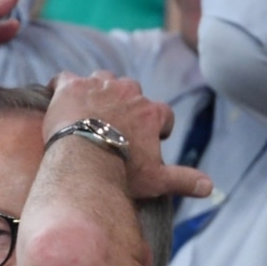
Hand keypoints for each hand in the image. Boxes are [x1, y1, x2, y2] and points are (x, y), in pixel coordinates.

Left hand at [45, 71, 211, 199]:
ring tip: (88, 108)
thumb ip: (183, 180)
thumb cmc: (122, 172)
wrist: (84, 160)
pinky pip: (65, 78)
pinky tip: (56, 96)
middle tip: (113, 124)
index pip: (163, 114)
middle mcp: (129, 93)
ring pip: (102, 78)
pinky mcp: (71, 87)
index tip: (151, 138)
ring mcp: (99, 86)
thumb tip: (210, 187)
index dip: (158, 125)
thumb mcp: (157, 179)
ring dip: (98, 90)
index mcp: (151, 113)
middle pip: (132, 91)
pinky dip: (61, 86)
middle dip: (126, 104)